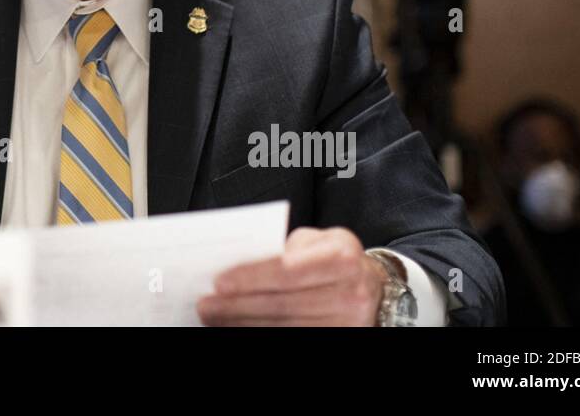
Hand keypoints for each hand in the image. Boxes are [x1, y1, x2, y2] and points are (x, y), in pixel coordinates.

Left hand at [197, 226, 387, 325]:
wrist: (373, 288)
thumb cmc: (336, 260)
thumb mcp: (318, 241)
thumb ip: (284, 248)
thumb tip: (239, 261)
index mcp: (343, 257)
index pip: (288, 270)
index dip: (251, 278)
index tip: (219, 281)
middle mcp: (350, 293)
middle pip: (283, 305)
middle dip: (237, 306)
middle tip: (206, 305)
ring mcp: (347, 323)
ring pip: (285, 328)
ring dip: (242, 324)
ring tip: (215, 318)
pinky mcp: (340, 339)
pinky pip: (294, 338)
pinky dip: (260, 333)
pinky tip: (238, 328)